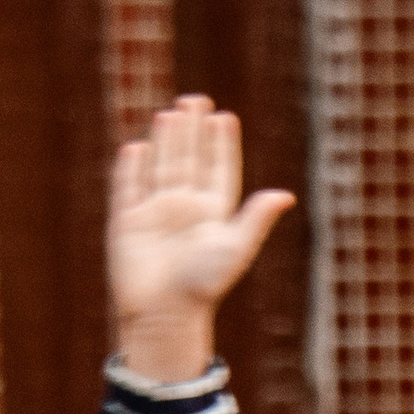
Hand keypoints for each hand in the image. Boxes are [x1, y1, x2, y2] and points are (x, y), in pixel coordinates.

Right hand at [107, 96, 296, 383]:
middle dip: (193, 132)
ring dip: (166, 141)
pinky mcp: (126, 222)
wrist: (165, 313)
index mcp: (213, 216)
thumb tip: (286, 195)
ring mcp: (155, 214)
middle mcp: (185, 211)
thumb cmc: (204, 285)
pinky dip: (131, 168)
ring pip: (161, 168)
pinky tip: (137, 148)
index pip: (218, 172)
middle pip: (189, 162)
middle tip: (198, 100)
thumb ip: (255, 219)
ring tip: (172, 113)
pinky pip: (128, 188)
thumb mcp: (234, 248)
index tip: (225, 118)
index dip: (221, 146)